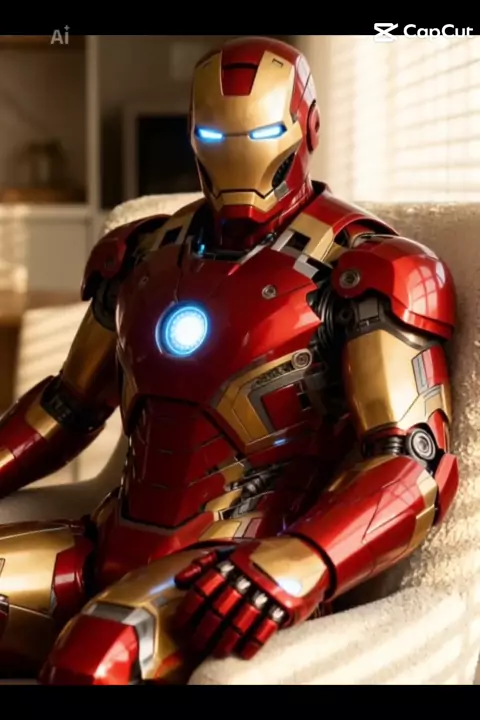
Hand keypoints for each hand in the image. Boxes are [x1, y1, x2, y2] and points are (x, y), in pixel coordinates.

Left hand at [174, 537, 328, 659]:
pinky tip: (242, 652)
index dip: (191, 607)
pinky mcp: (285, 605)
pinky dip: (252, 642)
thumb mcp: (235, 550)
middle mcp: (249, 576)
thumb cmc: (263, 554)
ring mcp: (268, 591)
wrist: (306, 552)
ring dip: (226, 640)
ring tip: (216, 652)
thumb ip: (206, 563)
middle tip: (195, 644)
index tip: (181, 624)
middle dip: (205, 630)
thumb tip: (178, 581)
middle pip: (220, 608)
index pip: (205, 587)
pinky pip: (265, 627)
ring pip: (240, 621)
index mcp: (234, 563)